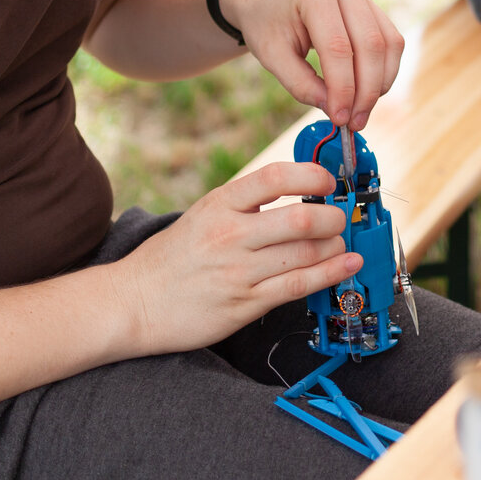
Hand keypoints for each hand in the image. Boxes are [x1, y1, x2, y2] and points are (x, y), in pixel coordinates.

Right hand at [109, 162, 361, 353]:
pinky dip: (331, 274)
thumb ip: (244, 204)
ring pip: (305, 254)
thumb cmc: (171, 257)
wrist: (133, 302)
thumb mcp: (202, 215)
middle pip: (300, 220)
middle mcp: (230, 235)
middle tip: (340, 217)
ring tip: (341, 243)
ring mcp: (238, 271)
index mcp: (219, 205)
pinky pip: (298, 286)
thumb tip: (296, 191)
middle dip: (333, 217)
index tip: (328, 182)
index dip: (310, 176)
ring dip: (335, 246)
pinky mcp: (245, 304)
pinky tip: (347, 266)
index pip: (274, 178)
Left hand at [218, 0, 404, 127]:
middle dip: (366, 91)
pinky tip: (368, 92)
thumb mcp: (272, 56)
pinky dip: (384, 70)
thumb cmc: (266, 23)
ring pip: (389, 43)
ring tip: (362, 111)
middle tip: (355, 123)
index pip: (338, 48)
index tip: (340, 118)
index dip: (344, 88)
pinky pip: (390, 40)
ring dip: (380, 83)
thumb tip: (335, 110)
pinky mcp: (372, 5)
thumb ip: (301, 84)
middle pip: (370, 45)